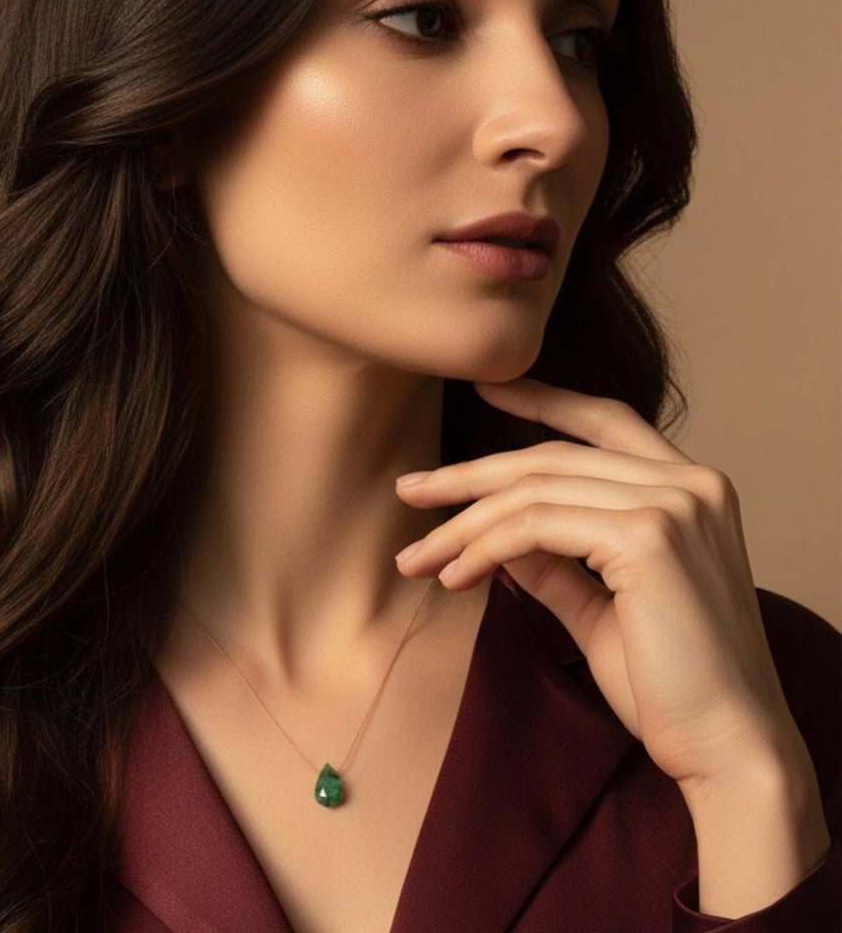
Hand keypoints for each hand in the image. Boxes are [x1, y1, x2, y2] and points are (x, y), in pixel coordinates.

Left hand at [393, 377, 807, 793]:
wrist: (727, 748)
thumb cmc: (669, 683)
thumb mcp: (599, 605)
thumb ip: (553, 560)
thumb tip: (495, 535)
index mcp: (690, 489)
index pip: (605, 421)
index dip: (543, 400)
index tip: (485, 390)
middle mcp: (689, 483)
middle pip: (551, 458)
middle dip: (470, 476)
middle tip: (410, 491)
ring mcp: (672, 504)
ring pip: (534, 491)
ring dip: (462, 523)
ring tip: (416, 555)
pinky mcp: (648, 536)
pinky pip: (536, 528)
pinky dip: (484, 548)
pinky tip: (454, 576)